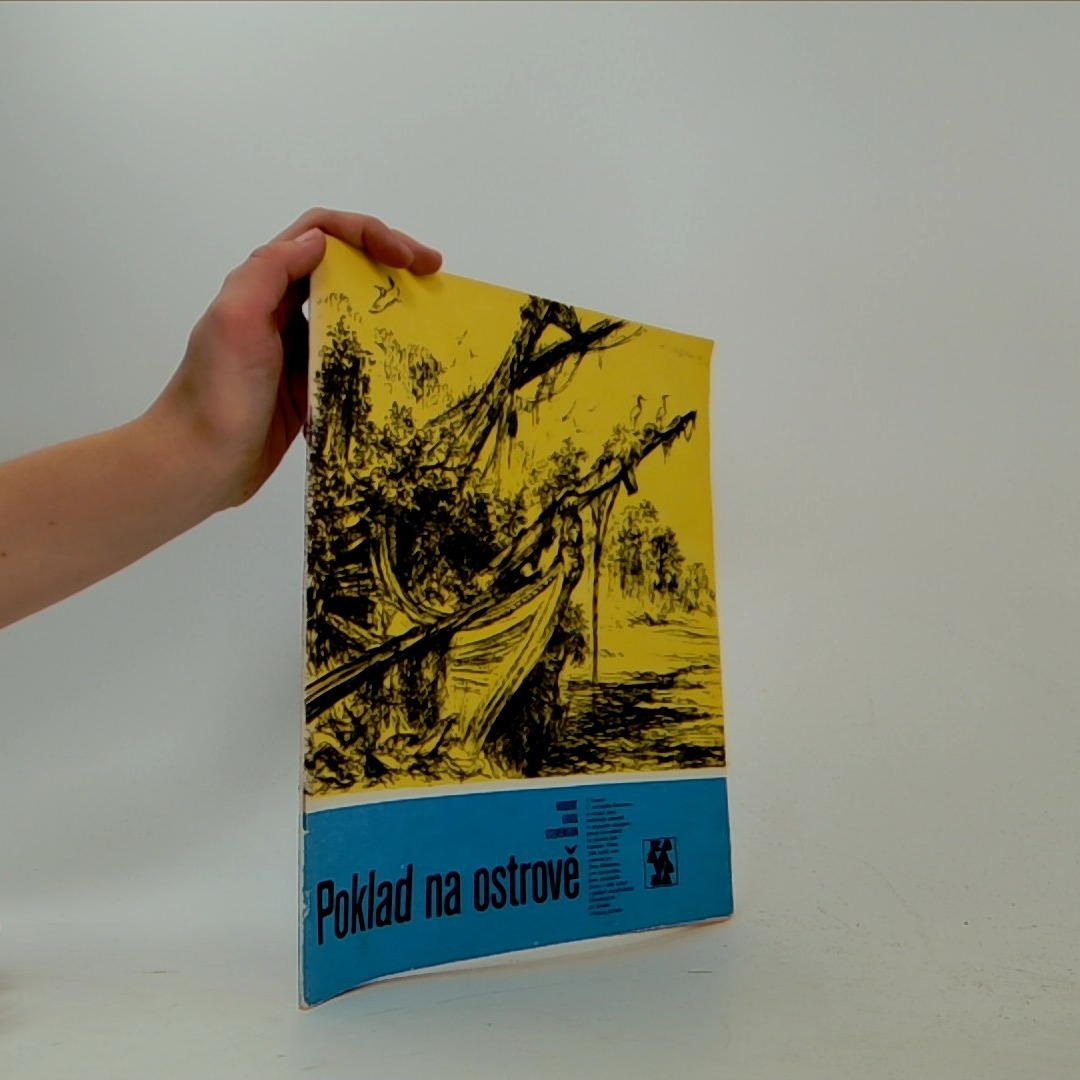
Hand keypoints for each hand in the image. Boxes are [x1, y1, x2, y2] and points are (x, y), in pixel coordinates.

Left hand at [147, 209, 441, 509]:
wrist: (200, 462)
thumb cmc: (215, 394)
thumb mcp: (235, 319)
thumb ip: (271, 271)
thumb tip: (321, 241)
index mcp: (265, 282)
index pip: (323, 234)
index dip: (368, 235)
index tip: (407, 258)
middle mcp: (284, 308)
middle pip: (347, 266)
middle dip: (391, 260)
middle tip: (433, 272)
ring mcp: (301, 347)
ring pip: (356, 310)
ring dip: (392, 303)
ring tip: (431, 310)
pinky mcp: (314, 385)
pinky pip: (356, 357)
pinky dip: (384, 351)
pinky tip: (408, 361)